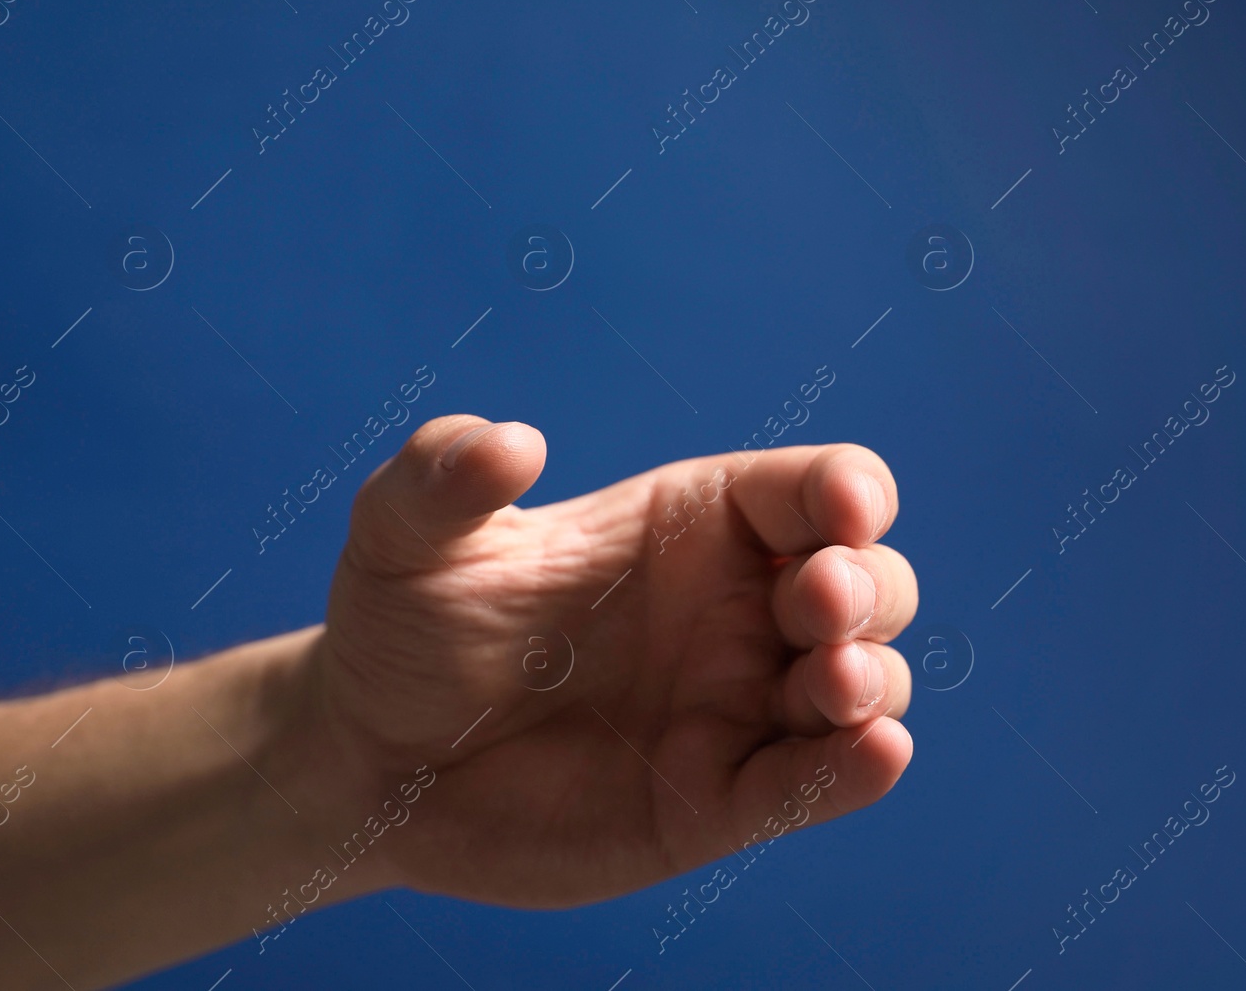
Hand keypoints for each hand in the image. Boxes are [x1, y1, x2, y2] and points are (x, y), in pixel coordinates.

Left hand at [310, 415, 916, 906]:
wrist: (372, 759)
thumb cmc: (404, 628)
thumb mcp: (403, 531)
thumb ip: (441, 472)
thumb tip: (511, 444)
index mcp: (697, 526)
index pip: (818, 489)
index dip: (853, 493)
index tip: (843, 512)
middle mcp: (739, 611)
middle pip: (871, 582)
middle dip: (868, 587)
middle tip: (816, 601)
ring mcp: (737, 708)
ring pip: (867, 684)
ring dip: (873, 679)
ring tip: (828, 681)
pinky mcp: (720, 801)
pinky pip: (814, 786)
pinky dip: (858, 770)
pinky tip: (870, 752)